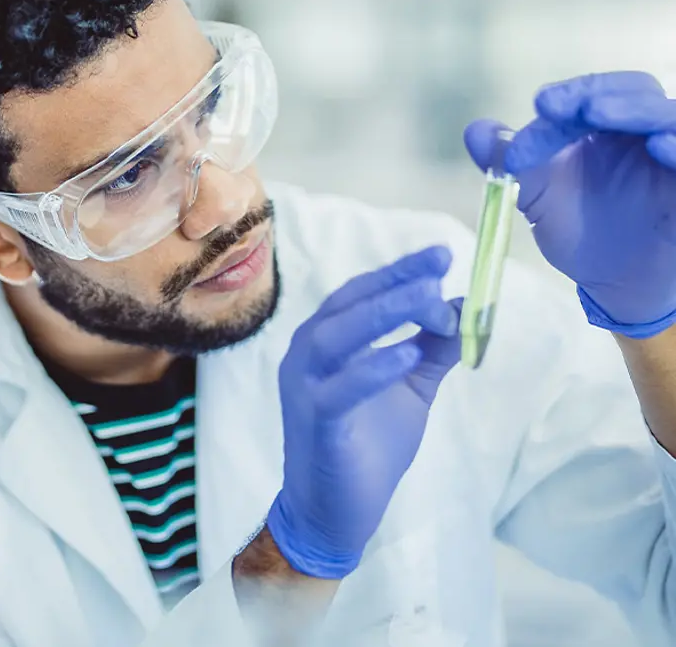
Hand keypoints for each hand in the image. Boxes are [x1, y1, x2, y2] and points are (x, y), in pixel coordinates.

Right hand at [267, 247, 461, 578]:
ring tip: (429, 299)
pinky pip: (339, 389)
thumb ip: (431, 349)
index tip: (441, 256)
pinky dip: (371, 369)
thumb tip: (465, 308)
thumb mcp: (410, 390)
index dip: (398, 272)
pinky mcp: (315, 421)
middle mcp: (307, 354)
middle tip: (438, 268)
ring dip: (383, 313)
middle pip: (348, 305)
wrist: (331, 512)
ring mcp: (305, 387)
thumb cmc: (366, 447)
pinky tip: (407, 355)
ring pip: (337, 337)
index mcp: (325, 342)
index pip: (361, 293)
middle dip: (395, 283)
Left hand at [464, 71, 675, 336]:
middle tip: (576, 107)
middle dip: (603, 96)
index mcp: (609, 127)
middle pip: (637, 94)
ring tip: (602, 114)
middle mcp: (646, 133)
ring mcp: (673, 159)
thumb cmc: (583, 229)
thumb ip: (510, 161)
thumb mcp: (538, 195)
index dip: (571, 96)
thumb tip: (474, 130)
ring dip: (641, 112)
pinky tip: (661, 148)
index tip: (541, 106)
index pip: (595, 95)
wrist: (614, 283)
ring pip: (671, 119)